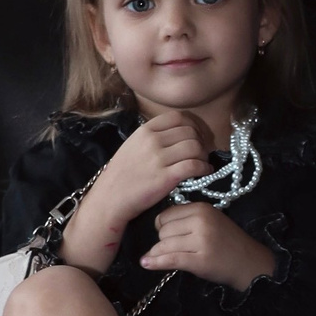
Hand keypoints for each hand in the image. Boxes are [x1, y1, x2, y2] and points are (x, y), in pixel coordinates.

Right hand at [62, 112, 211, 268]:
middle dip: (201, 141)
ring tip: (203, 163)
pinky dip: (204, 168)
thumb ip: (153, 136)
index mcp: (145, 130)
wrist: (110, 198)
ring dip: (204, 155)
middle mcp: (153, 141)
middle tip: (202, 152)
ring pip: (195, 147)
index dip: (194, 125)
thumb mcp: (133, 145)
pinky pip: (194, 166)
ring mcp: (159, 159)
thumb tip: (179, 133)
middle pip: (190, 132)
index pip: (178, 117)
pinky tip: (205, 172)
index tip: (198, 135)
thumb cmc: (122, 174)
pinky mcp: (166, 177)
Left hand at [139, 202, 276, 292]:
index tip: (168, 235)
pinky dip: (156, 262)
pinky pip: (170, 259)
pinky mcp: (199, 260)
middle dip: (162, 241)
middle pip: (163, 230)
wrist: (249, 263)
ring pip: (164, 245)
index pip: (167, 214)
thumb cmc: (228, 242)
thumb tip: (156, 224)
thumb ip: (188, 219)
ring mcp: (201, 241)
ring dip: (158, 254)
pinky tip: (145, 264)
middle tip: (172, 249)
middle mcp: (201, 221)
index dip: (162, 226)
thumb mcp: (210, 221)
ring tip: (158, 259)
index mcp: (202, 208)